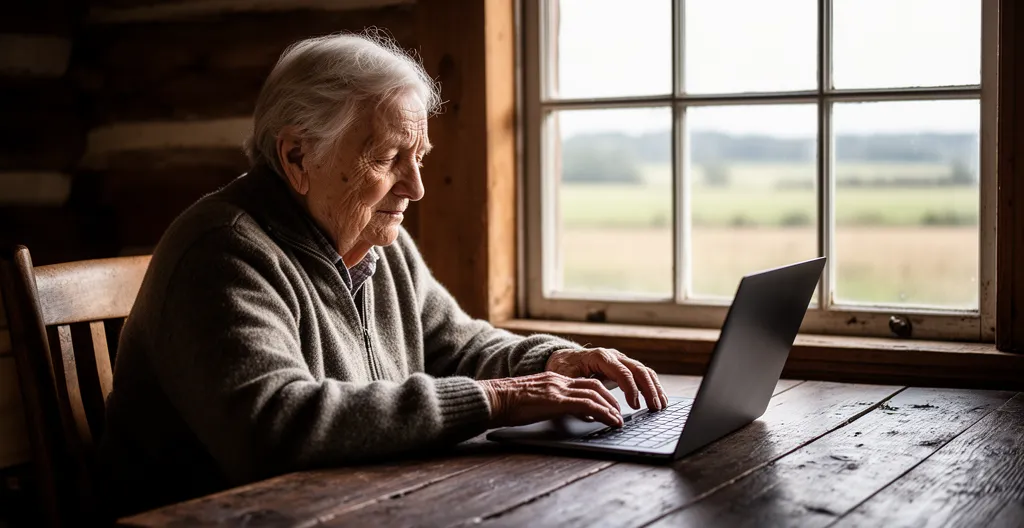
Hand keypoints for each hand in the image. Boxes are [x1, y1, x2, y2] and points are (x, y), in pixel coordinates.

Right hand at [478, 372, 623, 427]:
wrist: (492, 398)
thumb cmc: (504, 402)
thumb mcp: (529, 398)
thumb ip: (543, 400)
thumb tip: (549, 410)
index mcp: (551, 379)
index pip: (582, 382)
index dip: (599, 392)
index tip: (607, 403)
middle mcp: (558, 381)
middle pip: (594, 385)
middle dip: (610, 398)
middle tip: (619, 411)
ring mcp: (558, 389)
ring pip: (595, 394)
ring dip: (611, 407)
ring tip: (619, 420)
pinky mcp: (557, 401)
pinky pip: (588, 405)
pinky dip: (604, 413)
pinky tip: (611, 421)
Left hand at [546, 348, 668, 410]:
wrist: (563, 358)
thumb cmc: (564, 368)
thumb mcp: (566, 380)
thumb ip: (578, 393)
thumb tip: (589, 412)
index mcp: (600, 357)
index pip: (622, 372)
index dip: (630, 389)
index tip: (634, 406)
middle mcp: (614, 356)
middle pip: (638, 369)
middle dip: (649, 389)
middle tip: (654, 407)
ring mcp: (620, 360)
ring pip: (644, 371)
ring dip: (654, 388)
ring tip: (661, 406)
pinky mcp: (624, 367)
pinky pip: (642, 374)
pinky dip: (652, 386)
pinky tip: (658, 399)